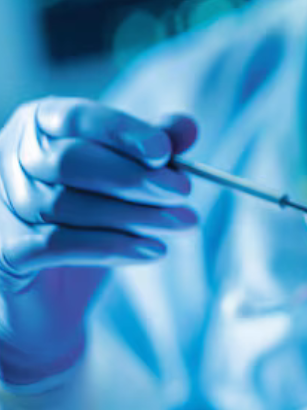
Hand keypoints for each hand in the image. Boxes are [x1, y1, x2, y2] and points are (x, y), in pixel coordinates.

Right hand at [0, 98, 197, 385]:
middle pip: (71, 160)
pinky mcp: (5, 249)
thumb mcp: (132, 176)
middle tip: (184, 192)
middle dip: (135, 177)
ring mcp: (1, 204)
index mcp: (41, 125)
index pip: (78, 117)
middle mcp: (11, 158)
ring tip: (181, 224)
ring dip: (134, 215)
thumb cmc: (97, 217)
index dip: (122, 132)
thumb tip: (186, 126)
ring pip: (67, 203)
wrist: (58, 292)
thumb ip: (157, 146)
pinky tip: (154, 250)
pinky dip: (112, 246)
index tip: (164, 152)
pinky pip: (58, 244)